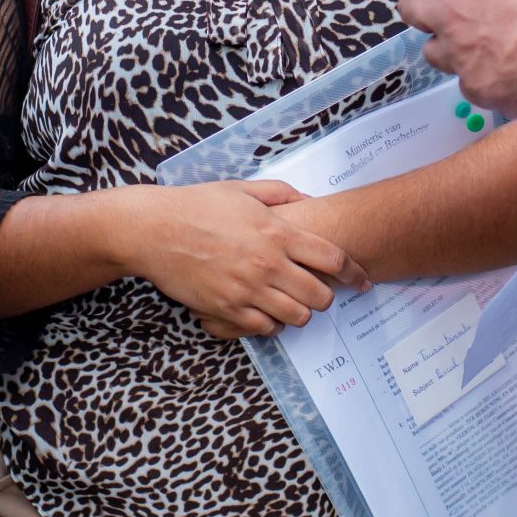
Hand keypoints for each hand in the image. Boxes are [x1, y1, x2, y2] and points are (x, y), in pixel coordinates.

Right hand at [116, 179, 369, 338]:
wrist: (155, 229)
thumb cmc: (197, 204)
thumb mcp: (243, 189)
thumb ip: (281, 194)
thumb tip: (309, 200)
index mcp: (277, 232)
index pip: (333, 258)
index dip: (354, 273)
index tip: (362, 281)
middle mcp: (268, 264)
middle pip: (320, 296)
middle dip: (326, 296)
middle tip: (320, 291)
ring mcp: (247, 290)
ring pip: (297, 317)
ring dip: (300, 311)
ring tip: (292, 302)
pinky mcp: (227, 309)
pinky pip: (265, 328)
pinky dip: (271, 323)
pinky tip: (265, 310)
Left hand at [389, 0, 516, 120]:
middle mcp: (450, 16)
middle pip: (408, 8)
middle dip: (427, 2)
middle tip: (455, 2)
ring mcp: (462, 58)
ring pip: (434, 50)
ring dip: (452, 42)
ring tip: (488, 36)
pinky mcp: (480, 91)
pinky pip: (466, 81)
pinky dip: (481, 74)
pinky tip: (509, 64)